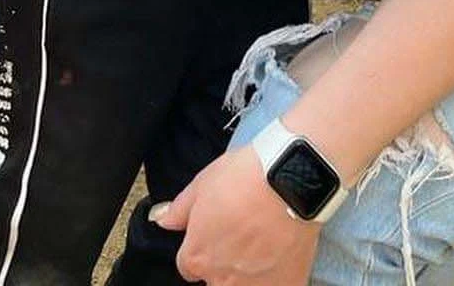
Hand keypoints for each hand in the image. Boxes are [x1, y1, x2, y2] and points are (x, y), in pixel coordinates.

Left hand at [152, 145, 320, 285]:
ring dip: (248, 273)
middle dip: (224, 263)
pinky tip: (280, 253)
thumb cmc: (246, 177)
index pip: (189, 266)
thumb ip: (179, 209)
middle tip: (241, 236)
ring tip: (262, 244)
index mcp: (198, 257)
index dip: (201, 248)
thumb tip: (162, 220)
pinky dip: (275, 276)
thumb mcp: (203, 183)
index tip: (215, 234)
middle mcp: (222, 280)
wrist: (291, 179)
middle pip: (216, 281)